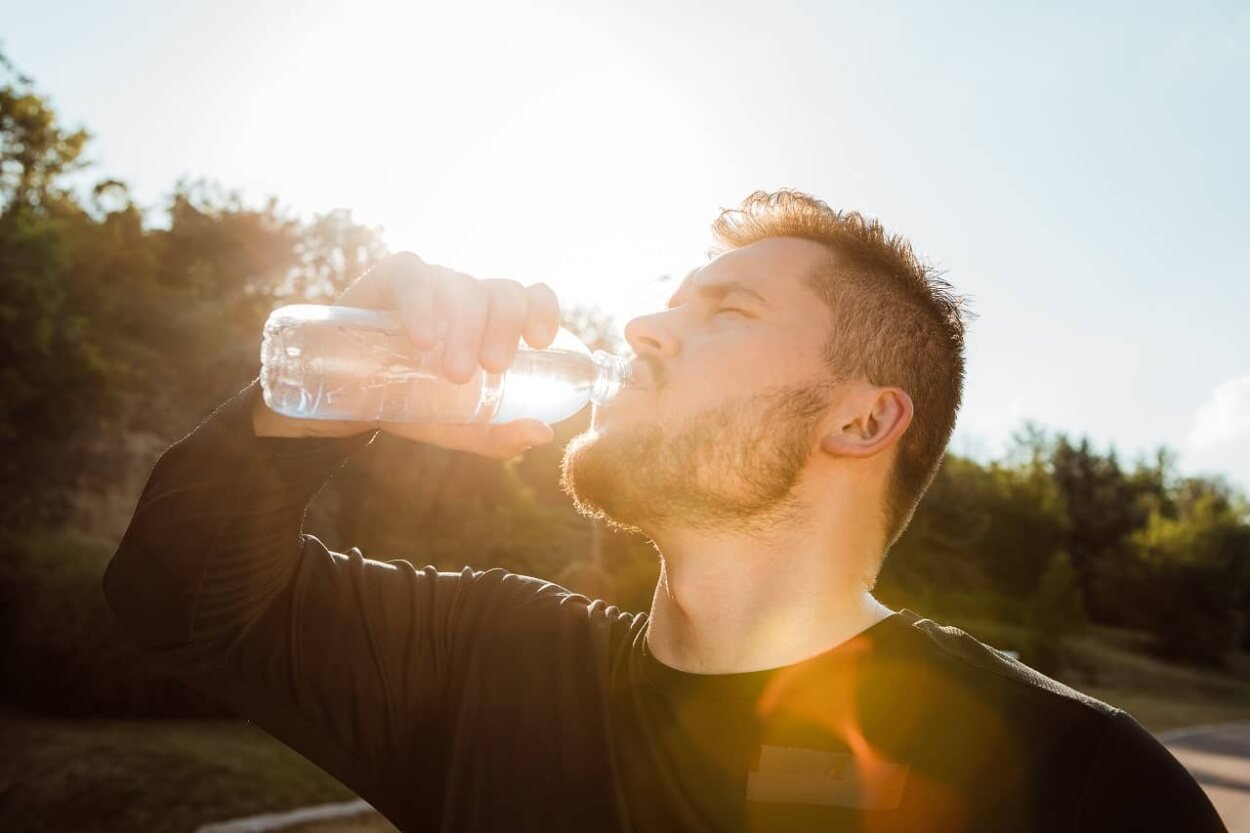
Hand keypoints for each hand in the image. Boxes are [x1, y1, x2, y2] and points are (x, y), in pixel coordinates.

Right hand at [253, 252, 559, 458]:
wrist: (343, 400)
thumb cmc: (410, 403)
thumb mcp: (454, 426)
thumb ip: (496, 434)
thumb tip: (543, 433)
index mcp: (493, 322)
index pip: (530, 298)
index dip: (542, 309)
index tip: (541, 342)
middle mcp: (467, 296)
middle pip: (502, 293)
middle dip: (504, 328)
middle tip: (493, 368)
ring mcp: (432, 283)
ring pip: (463, 285)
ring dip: (467, 325)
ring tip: (455, 372)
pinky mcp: (390, 278)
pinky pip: (413, 276)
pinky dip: (421, 303)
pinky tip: (422, 337)